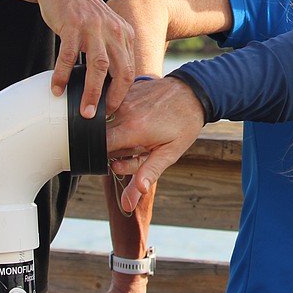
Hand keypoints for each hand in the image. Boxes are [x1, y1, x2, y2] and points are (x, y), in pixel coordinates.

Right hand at [40, 0, 136, 117]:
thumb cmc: (81, 12)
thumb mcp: (105, 28)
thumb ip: (111, 50)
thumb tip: (109, 84)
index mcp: (124, 34)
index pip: (130, 70)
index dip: (123, 93)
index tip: (113, 110)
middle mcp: (113, 31)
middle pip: (119, 71)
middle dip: (112, 98)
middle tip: (100, 117)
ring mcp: (94, 28)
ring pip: (97, 67)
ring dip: (90, 92)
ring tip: (82, 111)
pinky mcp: (73, 25)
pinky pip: (69, 56)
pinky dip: (63, 74)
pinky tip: (57, 89)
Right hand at [106, 76, 204, 210]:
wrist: (193, 93)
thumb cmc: (183, 124)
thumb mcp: (170, 153)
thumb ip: (147, 174)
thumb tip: (129, 201)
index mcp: (133, 129)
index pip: (99, 148)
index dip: (103, 159)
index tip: (117, 162)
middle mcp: (123, 111)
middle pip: (100, 137)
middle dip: (112, 148)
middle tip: (135, 148)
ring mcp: (122, 98)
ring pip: (104, 122)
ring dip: (116, 131)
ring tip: (137, 132)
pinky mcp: (123, 90)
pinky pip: (111, 108)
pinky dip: (119, 117)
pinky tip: (136, 117)